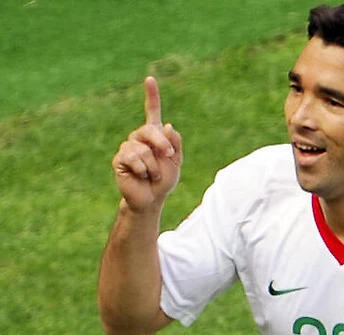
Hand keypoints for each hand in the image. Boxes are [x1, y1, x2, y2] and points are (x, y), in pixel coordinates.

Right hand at [111, 77, 182, 211]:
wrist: (152, 198)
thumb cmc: (164, 180)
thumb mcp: (176, 161)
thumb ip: (175, 143)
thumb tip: (167, 126)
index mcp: (154, 135)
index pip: (151, 111)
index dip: (151, 96)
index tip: (150, 79)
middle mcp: (139, 137)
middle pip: (149, 130)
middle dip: (163, 145)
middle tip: (167, 156)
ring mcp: (128, 147)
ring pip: (143, 149)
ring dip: (154, 166)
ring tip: (151, 175)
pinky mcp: (120, 159)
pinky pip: (133, 158)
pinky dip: (143, 170)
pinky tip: (141, 176)